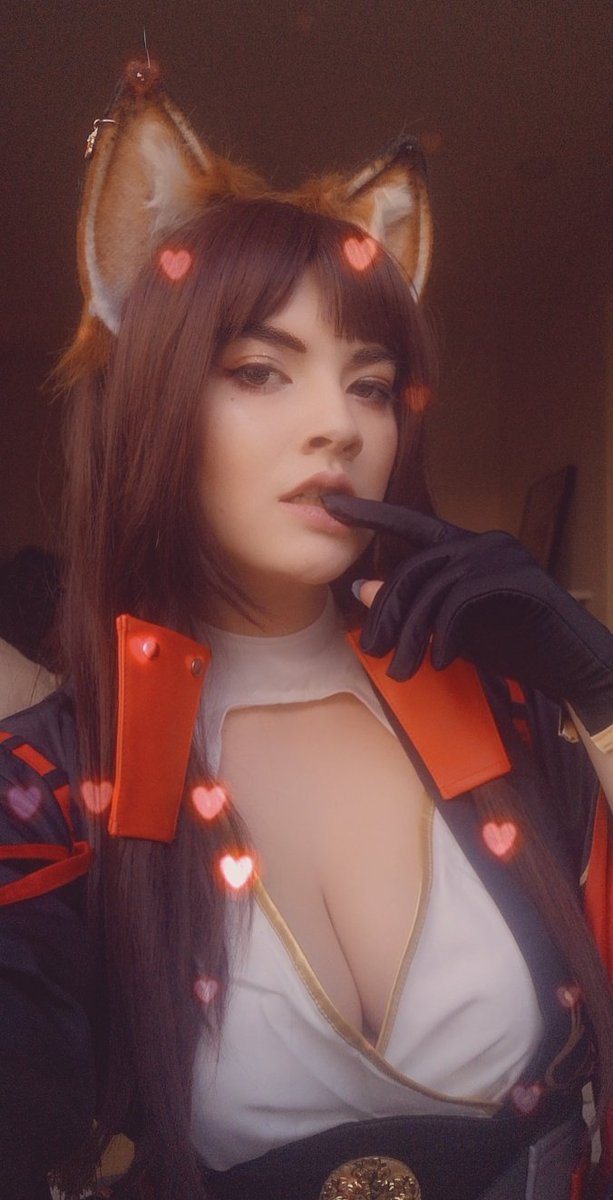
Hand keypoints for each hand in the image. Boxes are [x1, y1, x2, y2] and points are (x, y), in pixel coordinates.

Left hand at [322, 494, 612, 737]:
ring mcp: (503, 555)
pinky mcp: (517, 577)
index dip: (371, 515)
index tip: (332, 507)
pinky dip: (443, 635)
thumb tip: (363, 589)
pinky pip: (460, 601)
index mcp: (467, 548)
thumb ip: (414, 609)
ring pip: (432, 586)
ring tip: (403, 670)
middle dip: (387, 614)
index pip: (410, 525)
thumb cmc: (517, 647)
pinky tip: (441, 662)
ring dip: (410, 634)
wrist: (576, 667)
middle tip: (373, 652)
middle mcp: (484, 543)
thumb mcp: (452, 630)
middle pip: (414, 567)